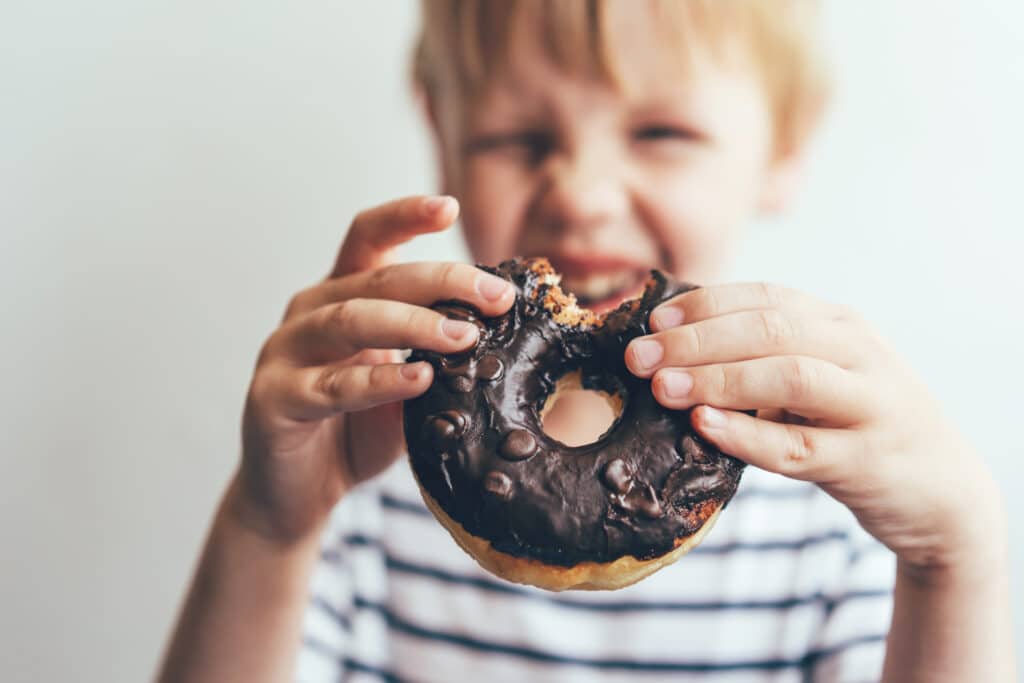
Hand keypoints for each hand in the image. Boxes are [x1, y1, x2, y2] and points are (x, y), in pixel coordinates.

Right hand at [231, 195, 514, 542]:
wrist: (299, 493)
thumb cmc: (357, 429)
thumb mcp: (407, 383)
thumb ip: (436, 354)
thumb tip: (502, 331)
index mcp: (340, 295)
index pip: (368, 238)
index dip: (404, 215)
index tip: (448, 206)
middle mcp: (308, 312)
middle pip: (375, 277)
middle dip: (442, 281)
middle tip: (496, 297)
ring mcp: (284, 352)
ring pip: (350, 320)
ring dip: (413, 324)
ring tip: (466, 335)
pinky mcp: (273, 398)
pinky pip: (331, 385)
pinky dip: (379, 380)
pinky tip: (420, 378)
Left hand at [624, 283, 1003, 575]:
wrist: (941, 490)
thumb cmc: (856, 425)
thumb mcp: (821, 375)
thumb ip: (764, 357)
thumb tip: (671, 347)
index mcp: (840, 324)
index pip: (766, 297)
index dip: (703, 305)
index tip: (651, 320)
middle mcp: (859, 353)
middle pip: (770, 330)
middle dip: (695, 340)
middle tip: (639, 358)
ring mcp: (870, 405)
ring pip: (788, 377)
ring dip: (717, 378)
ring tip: (663, 387)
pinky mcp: (868, 461)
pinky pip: (798, 447)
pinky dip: (747, 435)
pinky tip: (704, 426)